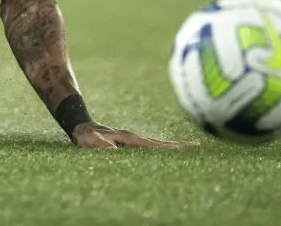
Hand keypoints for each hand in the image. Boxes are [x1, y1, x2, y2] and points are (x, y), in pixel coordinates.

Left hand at [71, 122, 198, 149]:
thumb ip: (100, 144)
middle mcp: (135, 138)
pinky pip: (150, 147)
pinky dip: (162, 149)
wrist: (81, 126)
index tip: (187, 147)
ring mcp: (133, 140)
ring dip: (173, 147)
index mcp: (130, 139)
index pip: (154, 144)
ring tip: (191, 148)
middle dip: (179, 145)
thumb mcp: (90, 140)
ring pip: (157, 144)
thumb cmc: (85, 136)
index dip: (170, 146)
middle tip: (199, 145)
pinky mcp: (130, 143)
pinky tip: (168, 153)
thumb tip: (112, 150)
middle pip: (161, 143)